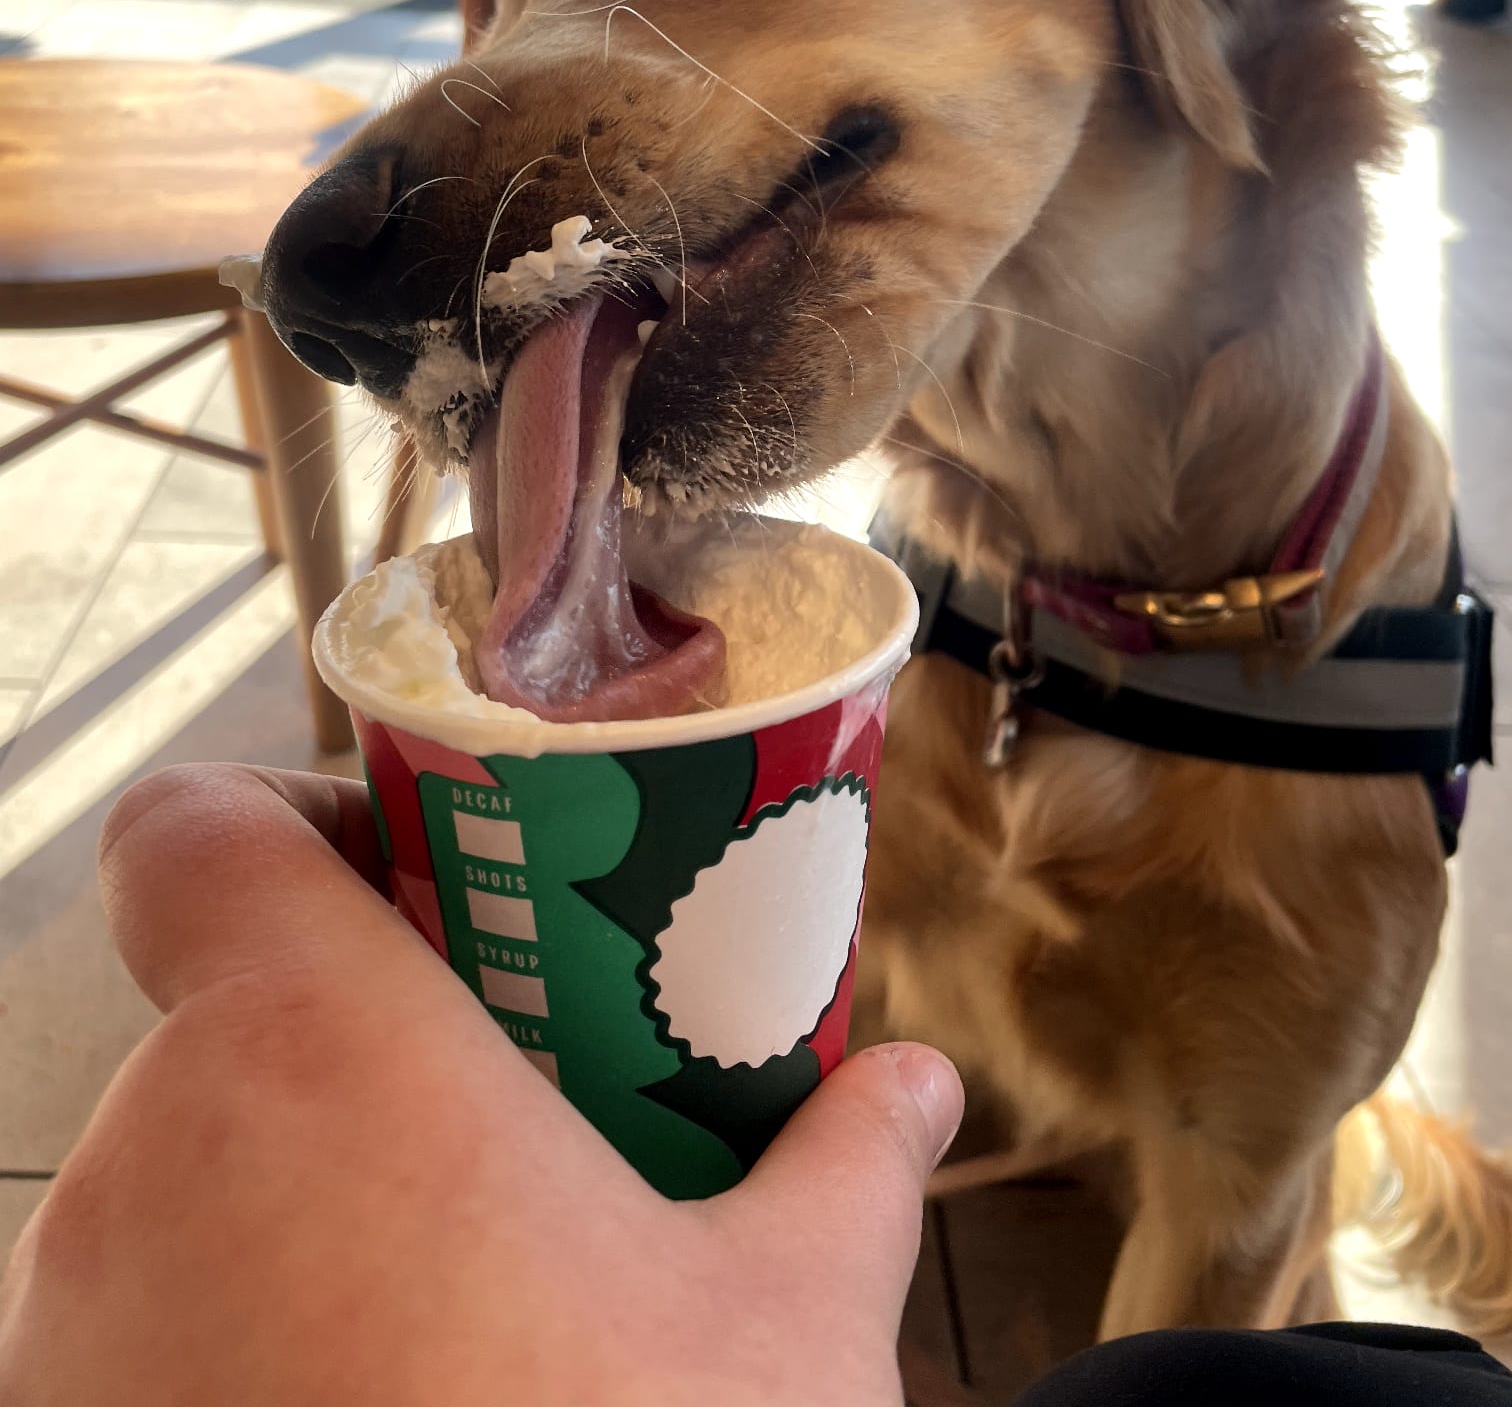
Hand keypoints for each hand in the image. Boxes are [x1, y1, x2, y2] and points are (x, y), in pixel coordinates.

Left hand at [0, 765, 962, 1405]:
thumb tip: (917, 1089)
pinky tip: (381, 1400)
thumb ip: (846, 1165)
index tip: (412, 890)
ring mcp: (77, 1333)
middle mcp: (150, 1169)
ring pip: (177, 1183)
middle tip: (491, 1109)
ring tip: (452, 1291)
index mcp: (311, 1055)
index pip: (193, 828)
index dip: (287, 821)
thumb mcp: (786, 1324)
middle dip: (346, 1043)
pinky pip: (136, 1333)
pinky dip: (232, 1340)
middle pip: (215, 1014)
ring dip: (293, 1201)